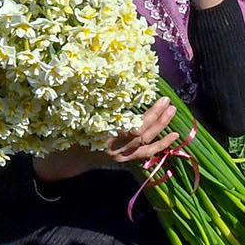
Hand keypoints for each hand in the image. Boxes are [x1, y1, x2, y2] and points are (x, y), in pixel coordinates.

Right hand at [35, 98, 181, 181]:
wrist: (69, 159)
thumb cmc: (73, 132)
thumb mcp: (82, 118)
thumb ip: (99, 107)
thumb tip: (116, 85)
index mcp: (101, 134)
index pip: (127, 125)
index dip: (143, 115)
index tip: (153, 97)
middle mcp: (113, 146)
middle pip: (139, 131)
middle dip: (155, 116)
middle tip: (167, 101)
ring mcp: (120, 154)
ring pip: (145, 141)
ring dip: (161, 126)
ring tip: (173, 111)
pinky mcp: (125, 159)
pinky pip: (146, 153)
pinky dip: (162, 145)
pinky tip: (175, 136)